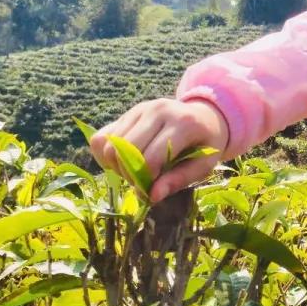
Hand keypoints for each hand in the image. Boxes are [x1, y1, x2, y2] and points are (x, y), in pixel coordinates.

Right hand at [88, 98, 230, 201]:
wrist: (204, 116)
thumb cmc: (205, 144)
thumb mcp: (204, 164)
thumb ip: (180, 179)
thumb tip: (152, 196)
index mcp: (183, 122)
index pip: (152, 157)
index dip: (146, 181)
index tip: (150, 192)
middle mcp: (158, 110)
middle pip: (125, 149)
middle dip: (129, 174)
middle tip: (142, 182)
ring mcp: (140, 109)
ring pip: (109, 144)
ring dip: (116, 166)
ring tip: (135, 171)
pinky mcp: (127, 113)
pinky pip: (101, 137)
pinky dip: (105, 156)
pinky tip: (122, 162)